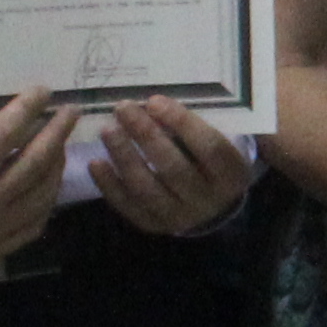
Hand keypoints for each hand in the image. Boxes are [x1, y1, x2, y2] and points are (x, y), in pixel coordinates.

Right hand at [0, 89, 76, 277]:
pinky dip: (44, 201)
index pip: (3, 138)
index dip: (26, 111)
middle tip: (69, 112)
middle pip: (32, 166)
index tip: (42, 91)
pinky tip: (47, 183)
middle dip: (56, 135)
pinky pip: (32, 225)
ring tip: (61, 144)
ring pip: (40, 197)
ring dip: (55, 166)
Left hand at [85, 92, 252, 238]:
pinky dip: (109, 185)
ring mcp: (179, 216)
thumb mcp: (219, 142)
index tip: (154, 101)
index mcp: (231, 174)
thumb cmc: (211, 161)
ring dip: (125, 157)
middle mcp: (207, 200)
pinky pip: (128, 206)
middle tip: (123, 109)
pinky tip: (96, 162)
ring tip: (107, 130)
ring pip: (147, 188)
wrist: (212, 206)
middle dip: (146, 135)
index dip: (182, 123)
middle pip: (174, 168)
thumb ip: (196, 126)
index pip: (209, 148)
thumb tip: (155, 103)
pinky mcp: (153, 224)